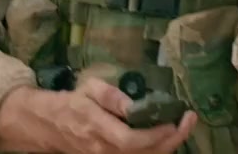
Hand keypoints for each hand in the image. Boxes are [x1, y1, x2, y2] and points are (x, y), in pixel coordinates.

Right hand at [0, 77, 196, 153]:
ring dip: (168, 145)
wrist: (48, 125)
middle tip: (189, 119)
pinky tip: (167, 135)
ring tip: (183, 125)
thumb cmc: (71, 102)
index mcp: (97, 128)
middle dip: (172, 139)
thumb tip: (136, 105)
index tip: (175, 120)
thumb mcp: (89, 89)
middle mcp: (104, 149)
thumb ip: (112, 96)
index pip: (131, 140)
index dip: (156, 135)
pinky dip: (157, 149)